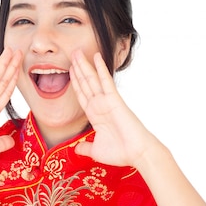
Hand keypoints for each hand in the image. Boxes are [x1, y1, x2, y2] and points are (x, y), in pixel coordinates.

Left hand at [69, 50, 160, 167]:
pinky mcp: (115, 99)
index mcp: (95, 115)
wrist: (136, 153)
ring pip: (92, 79)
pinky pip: (105, 81)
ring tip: (76, 52)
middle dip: (77, 69)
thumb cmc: (120, 153)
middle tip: (72, 53)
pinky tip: (95, 57)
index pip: (82, 95)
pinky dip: (100, 69)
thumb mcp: (96, 151)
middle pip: (85, 83)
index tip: (69, 70)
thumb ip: (85, 147)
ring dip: (84, 65)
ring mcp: (106, 101)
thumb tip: (76, 149)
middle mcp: (99, 105)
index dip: (75, 82)